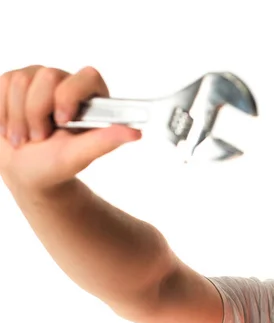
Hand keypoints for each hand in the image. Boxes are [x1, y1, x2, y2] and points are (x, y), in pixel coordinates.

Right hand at [0, 65, 140, 191]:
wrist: (25, 170)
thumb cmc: (55, 164)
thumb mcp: (80, 155)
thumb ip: (105, 141)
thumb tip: (136, 133)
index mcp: (91, 97)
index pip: (87, 76)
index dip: (70, 95)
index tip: (61, 121)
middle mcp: (66, 82)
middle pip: (48, 76)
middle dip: (37, 113)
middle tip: (39, 138)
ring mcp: (38, 79)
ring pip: (20, 81)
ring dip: (17, 117)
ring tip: (25, 137)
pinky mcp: (12, 82)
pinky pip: (1, 84)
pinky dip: (1, 113)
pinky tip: (10, 128)